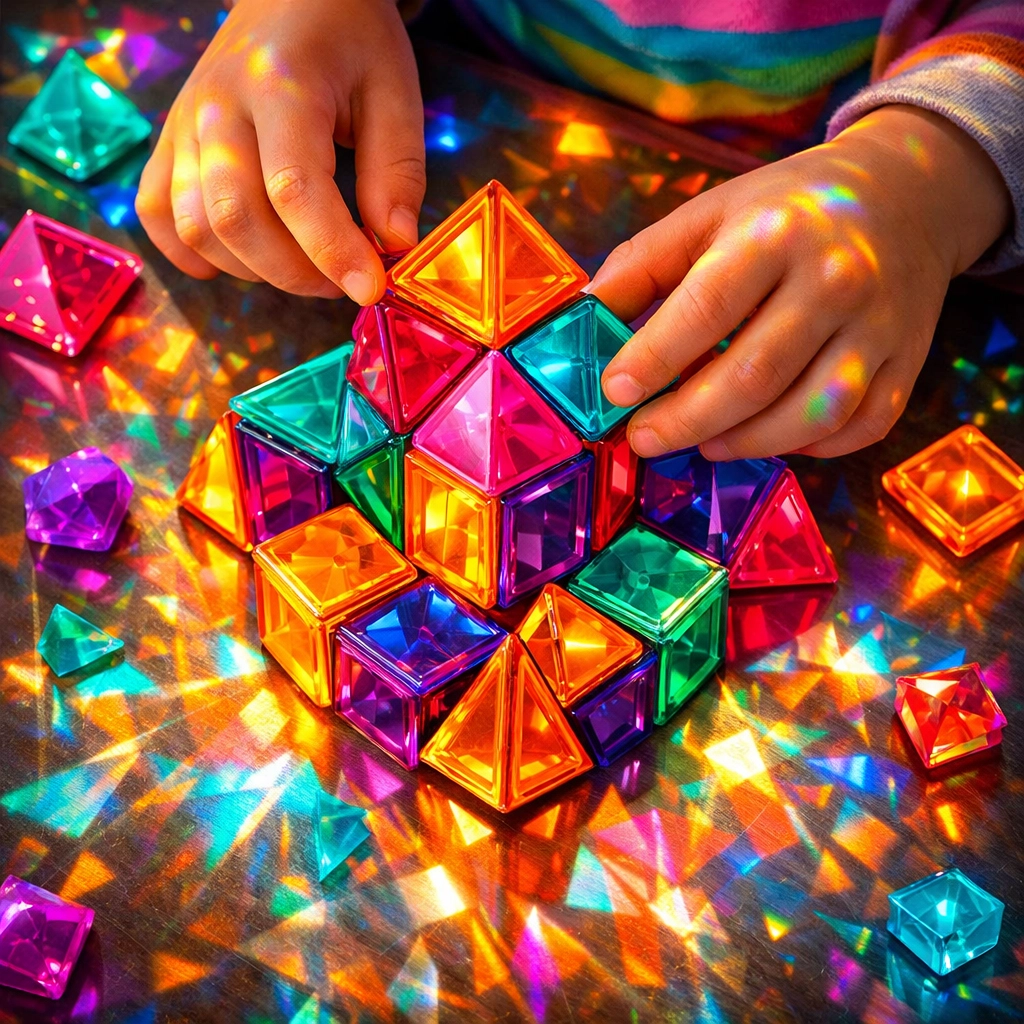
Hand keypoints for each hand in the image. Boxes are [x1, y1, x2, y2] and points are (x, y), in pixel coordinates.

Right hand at [135, 0, 423, 302]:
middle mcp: (217, 104)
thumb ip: (396, 171)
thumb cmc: (350, 39)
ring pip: (195, 226)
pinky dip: (193, 253)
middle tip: (341, 280)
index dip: (332, 251)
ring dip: (253, 270)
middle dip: (295, 272)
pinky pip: (157, 212)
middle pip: (235, 217)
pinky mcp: (169, 140)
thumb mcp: (394, 91)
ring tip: (304, 266)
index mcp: (280, 84)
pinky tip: (242, 261)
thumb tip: (393, 245)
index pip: (294, 189)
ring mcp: (184, 122)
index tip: (369, 288)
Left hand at [591, 105, 1010, 458]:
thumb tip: (583, 323)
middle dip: (686, 420)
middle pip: (754, 376)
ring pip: (808, 415)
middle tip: (644, 438)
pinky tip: (767, 436)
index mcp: (775, 233)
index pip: (708, 307)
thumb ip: (641, 267)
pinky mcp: (908, 362)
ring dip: (743, 444)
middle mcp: (835, 279)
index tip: (613, 392)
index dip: (654, 358)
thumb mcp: (708, 214)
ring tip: (702, 442)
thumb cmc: (785, 211)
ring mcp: (878, 326)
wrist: (906, 196)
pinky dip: (808, 448)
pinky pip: (857, 428)